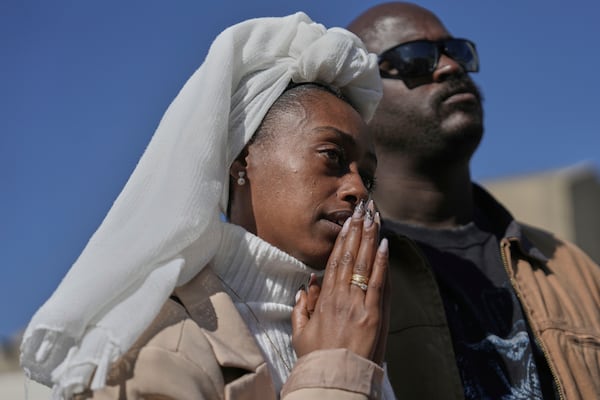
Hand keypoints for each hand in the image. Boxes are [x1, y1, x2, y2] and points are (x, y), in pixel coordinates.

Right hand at [291, 200, 389, 363]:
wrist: (336, 380)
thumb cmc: (318, 359)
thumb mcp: (300, 334)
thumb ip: (301, 309)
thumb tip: (305, 288)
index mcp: (323, 300)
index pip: (334, 263)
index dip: (342, 241)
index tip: (347, 223)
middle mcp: (341, 297)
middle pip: (350, 257)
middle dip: (357, 231)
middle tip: (363, 210)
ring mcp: (359, 305)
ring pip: (365, 265)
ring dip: (370, 239)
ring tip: (375, 219)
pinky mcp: (375, 315)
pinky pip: (379, 283)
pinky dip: (383, 263)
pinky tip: (385, 245)